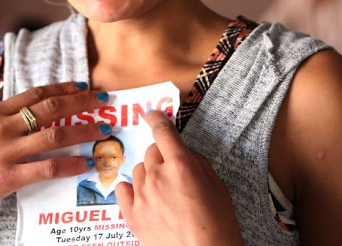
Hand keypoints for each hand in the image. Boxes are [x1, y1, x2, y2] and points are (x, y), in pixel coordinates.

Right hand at [0, 82, 109, 237]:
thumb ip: (0, 119)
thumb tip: (26, 111)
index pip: (36, 94)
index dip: (62, 88)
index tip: (82, 85)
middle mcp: (1, 127)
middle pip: (50, 109)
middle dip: (80, 102)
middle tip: (102, 100)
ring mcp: (6, 152)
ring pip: (55, 136)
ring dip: (84, 131)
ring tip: (103, 129)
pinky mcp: (9, 177)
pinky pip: (48, 168)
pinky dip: (71, 164)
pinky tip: (86, 163)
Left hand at [115, 110, 242, 245]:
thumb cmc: (218, 226)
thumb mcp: (217, 187)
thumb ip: (197, 163)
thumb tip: (183, 153)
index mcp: (181, 165)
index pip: (163, 132)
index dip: (157, 120)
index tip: (152, 115)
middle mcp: (157, 176)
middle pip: (151, 152)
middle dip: (161, 157)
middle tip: (174, 174)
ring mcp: (142, 196)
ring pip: (139, 170)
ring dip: (149, 174)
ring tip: (165, 193)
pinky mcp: (132, 215)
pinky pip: (123, 190)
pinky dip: (132, 190)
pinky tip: (144, 197)